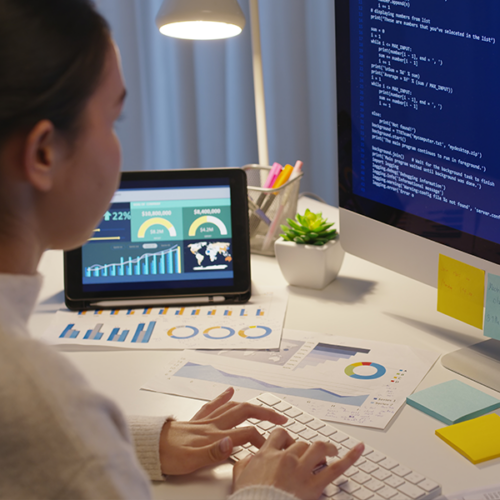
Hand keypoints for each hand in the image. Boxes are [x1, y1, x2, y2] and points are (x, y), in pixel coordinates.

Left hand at [159, 387, 287, 474]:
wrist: (150, 447)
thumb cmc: (169, 455)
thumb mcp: (191, 461)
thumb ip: (213, 452)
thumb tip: (231, 443)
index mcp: (214, 435)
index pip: (246, 433)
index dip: (262, 439)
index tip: (271, 447)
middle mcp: (213, 425)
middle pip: (244, 412)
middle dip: (265, 414)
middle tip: (280, 419)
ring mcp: (205, 420)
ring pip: (233, 407)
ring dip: (251, 405)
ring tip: (264, 407)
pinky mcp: (197, 420)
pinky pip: (213, 405)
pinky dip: (223, 397)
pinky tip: (229, 391)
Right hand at [232, 427, 364, 499]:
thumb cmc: (250, 499)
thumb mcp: (239, 479)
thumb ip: (244, 465)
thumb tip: (248, 459)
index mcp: (267, 454)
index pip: (280, 435)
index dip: (287, 438)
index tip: (289, 443)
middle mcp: (286, 458)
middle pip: (301, 443)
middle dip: (306, 448)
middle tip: (309, 456)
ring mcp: (301, 470)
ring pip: (318, 448)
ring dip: (326, 447)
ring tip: (330, 450)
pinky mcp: (314, 486)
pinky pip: (336, 468)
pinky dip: (351, 456)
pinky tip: (359, 448)